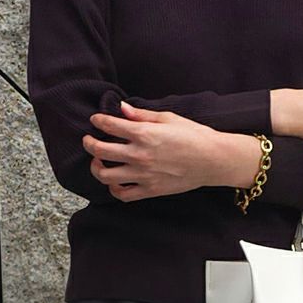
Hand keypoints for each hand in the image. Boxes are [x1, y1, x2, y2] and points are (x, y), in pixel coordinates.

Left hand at [84, 103, 226, 200]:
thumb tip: (122, 108)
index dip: (98, 121)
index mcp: (143, 134)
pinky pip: (123, 194)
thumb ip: (142, 115)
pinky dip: (114, 189)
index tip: (96, 120)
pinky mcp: (150, 190)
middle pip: (99, 150)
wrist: (213, 160)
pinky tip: (115, 181)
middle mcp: (139, 155)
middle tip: (89, 140)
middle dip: (89, 143)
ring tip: (98, 162)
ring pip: (105, 175)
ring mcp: (143, 175)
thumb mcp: (168, 118)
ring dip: (96, 167)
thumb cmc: (195, 136)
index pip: (108, 125)